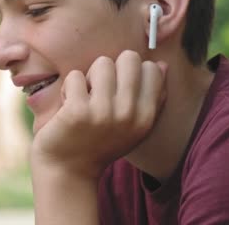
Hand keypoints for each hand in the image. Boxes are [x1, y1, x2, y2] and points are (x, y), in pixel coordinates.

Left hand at [31, 50, 166, 178]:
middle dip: (111, 68)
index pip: (152, 69)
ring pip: (102, 63)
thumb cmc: (98, 144)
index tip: (117, 90)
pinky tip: (67, 106)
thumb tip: (161, 65)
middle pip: (129, 58)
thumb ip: (150, 99)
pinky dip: (68, 88)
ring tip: (83, 98)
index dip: (131, 72)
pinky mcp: (78, 111)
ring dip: (88, 77)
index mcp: (146, 117)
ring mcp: (104, 112)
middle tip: (98, 90)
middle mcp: (129, 114)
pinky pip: (75, 76)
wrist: (67, 171)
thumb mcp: (132, 127)